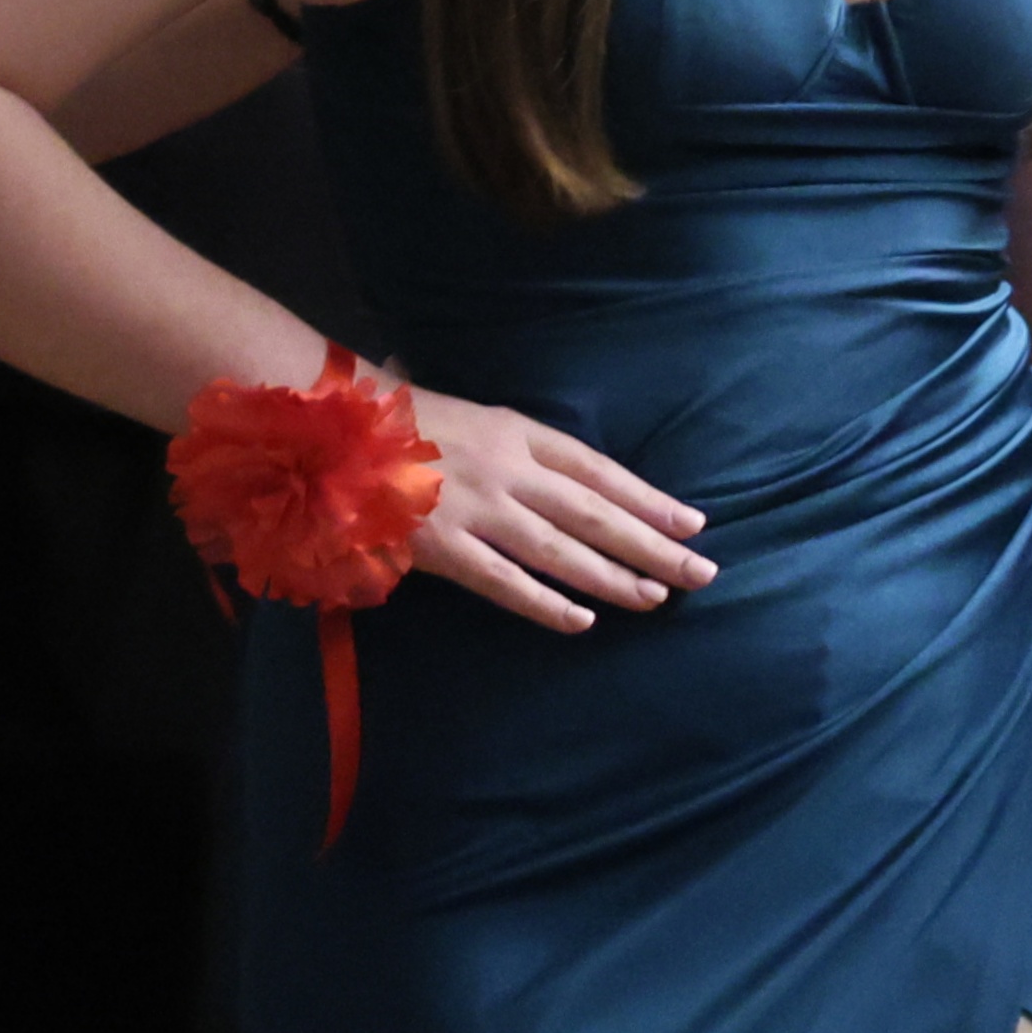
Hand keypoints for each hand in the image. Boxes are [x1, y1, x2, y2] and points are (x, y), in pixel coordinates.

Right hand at [403, 384, 716, 633]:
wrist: (331, 427)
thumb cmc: (396, 416)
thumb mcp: (468, 411)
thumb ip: (511, 439)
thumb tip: (548, 462)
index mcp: (515, 429)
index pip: (598, 469)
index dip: (648, 498)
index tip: (692, 521)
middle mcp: (508, 468)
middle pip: (595, 512)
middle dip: (652, 543)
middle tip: (700, 570)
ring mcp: (478, 509)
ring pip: (562, 550)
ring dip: (613, 577)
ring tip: (656, 597)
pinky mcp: (445, 547)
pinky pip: (505, 582)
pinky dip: (546, 603)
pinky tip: (583, 621)